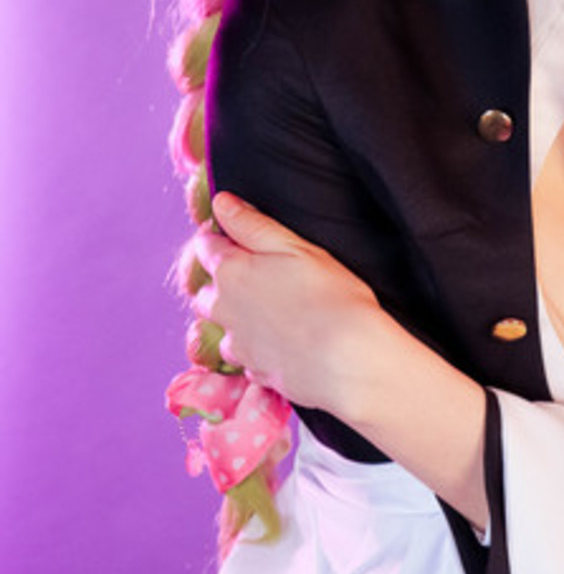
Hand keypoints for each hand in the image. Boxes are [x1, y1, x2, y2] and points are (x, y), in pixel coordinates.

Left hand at [196, 193, 489, 529]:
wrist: (347, 359)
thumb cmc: (330, 296)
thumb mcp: (294, 247)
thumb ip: (252, 224)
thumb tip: (221, 202)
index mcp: (231, 271)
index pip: (206, 246)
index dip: (220, 237)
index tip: (238, 236)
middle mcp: (225, 308)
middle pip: (206, 290)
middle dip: (222, 280)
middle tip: (256, 274)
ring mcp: (238, 344)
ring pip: (221, 327)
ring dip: (235, 318)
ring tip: (268, 312)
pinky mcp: (254, 371)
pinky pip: (243, 356)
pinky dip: (253, 347)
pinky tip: (279, 342)